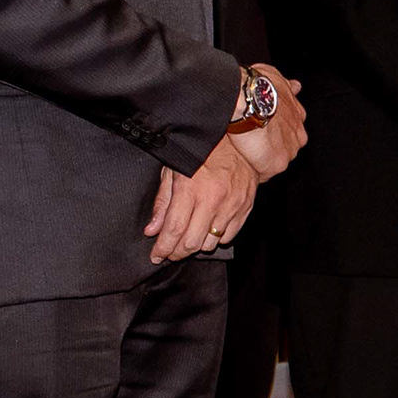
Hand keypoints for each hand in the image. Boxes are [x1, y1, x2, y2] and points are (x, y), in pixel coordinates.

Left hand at [145, 144, 258, 261]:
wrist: (237, 141)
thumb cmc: (201, 154)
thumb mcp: (172, 172)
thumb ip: (162, 203)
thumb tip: (152, 230)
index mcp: (190, 189)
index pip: (174, 229)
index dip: (163, 248)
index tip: (156, 256)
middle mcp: (212, 199)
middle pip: (192, 242)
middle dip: (177, 253)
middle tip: (170, 252)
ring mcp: (231, 205)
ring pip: (211, 242)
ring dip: (196, 246)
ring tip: (188, 239)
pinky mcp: (245, 207)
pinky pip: (229, 235)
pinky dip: (216, 238)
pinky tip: (208, 230)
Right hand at [225, 63, 307, 180]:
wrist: (248, 99)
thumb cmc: (259, 86)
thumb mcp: (276, 78)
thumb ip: (287, 86)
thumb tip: (296, 86)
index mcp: (297, 117)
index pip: (289, 129)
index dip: (274, 129)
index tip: (262, 128)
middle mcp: (298, 135)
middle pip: (285, 146)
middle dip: (271, 144)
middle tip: (252, 140)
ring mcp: (289, 151)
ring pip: (276, 159)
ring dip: (263, 157)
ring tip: (245, 151)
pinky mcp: (277, 164)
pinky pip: (266, 172)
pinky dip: (256, 169)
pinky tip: (245, 163)